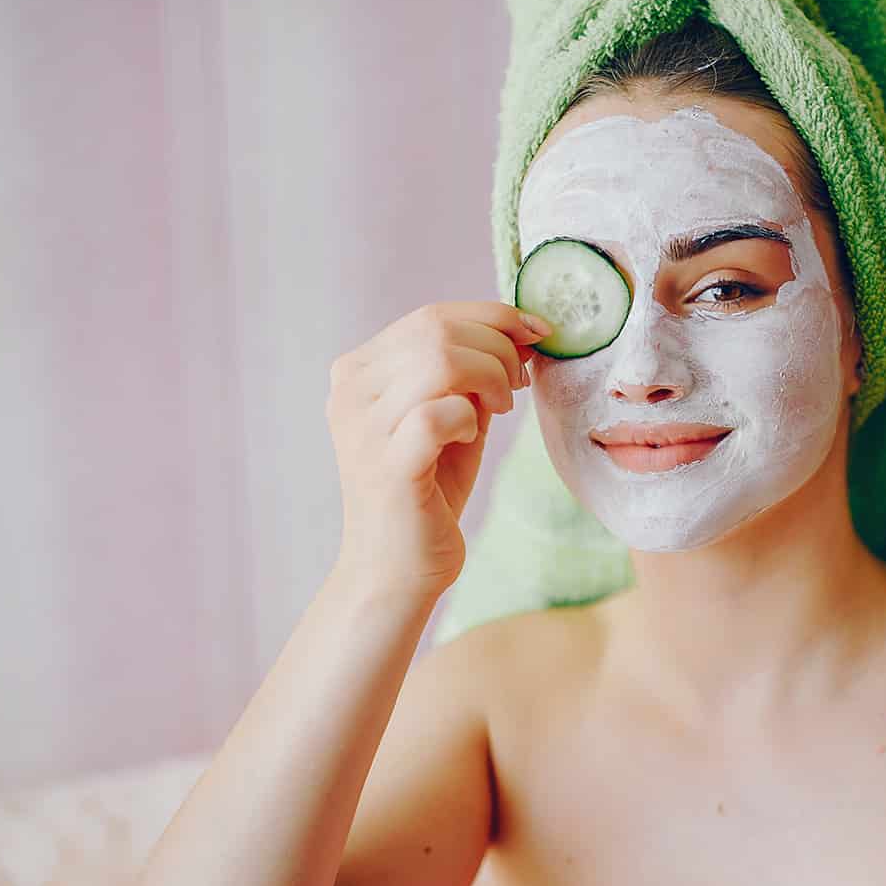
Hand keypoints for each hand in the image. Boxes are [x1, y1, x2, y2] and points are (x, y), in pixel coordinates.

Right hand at [326, 301, 550, 594]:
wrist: (395, 570)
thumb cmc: (426, 493)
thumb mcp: (452, 418)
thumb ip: (473, 374)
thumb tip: (519, 330)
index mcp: (358, 371)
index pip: (429, 316)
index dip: (492, 316)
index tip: (535, 333)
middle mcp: (350, 392)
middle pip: (437, 331)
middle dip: (497, 348)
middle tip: (518, 383)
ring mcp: (362, 428)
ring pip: (440, 362)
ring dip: (490, 378)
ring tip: (501, 408)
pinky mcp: (385, 466)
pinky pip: (438, 414)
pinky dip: (469, 417)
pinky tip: (471, 435)